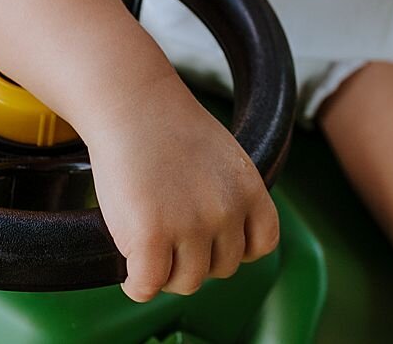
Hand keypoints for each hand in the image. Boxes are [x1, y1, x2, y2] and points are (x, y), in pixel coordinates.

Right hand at [77, 81, 279, 301]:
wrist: (133, 105)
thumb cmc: (170, 128)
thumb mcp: (223, 158)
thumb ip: (230, 196)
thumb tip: (219, 239)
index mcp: (250, 191)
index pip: (262, 244)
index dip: (234, 247)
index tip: (209, 239)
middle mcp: (227, 212)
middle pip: (221, 268)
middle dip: (195, 258)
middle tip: (168, 237)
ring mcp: (190, 226)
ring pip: (186, 282)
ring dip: (166, 273)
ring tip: (147, 248)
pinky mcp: (150, 237)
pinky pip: (147, 287)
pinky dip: (137, 285)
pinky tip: (129, 268)